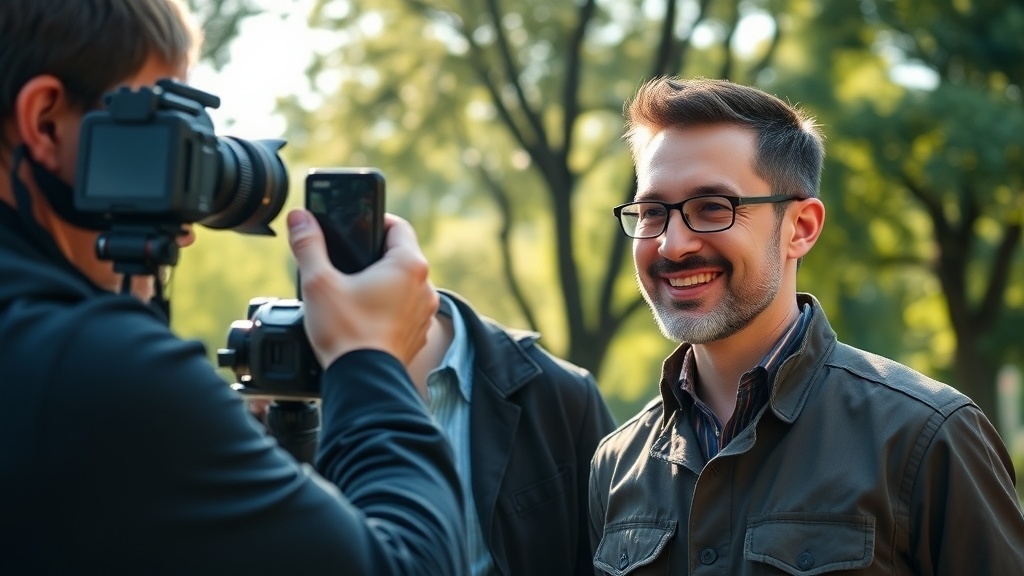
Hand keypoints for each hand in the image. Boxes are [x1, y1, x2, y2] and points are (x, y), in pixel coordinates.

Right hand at [287, 209, 437, 367]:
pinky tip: (365, 315)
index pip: (399, 226)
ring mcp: (424, 313)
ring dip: (384, 283)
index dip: (377, 221)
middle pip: (402, 256)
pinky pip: (406, 310)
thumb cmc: (346, 333)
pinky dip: (389, 308)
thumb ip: (308, 245)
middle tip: (348, 261)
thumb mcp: (318, 282)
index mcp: (408, 266)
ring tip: (354, 290)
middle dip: (376, 255)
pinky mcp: (418, 333)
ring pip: (406, 285)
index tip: (357, 228)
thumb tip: (299, 218)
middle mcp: (425, 287)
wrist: (362, 381)